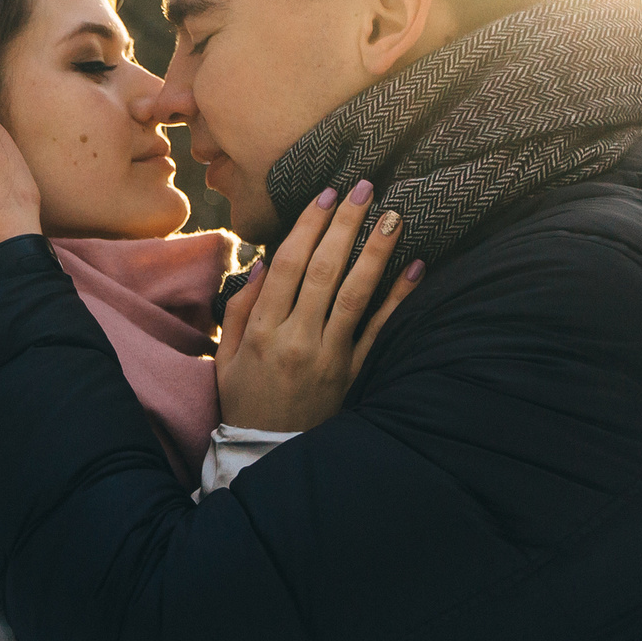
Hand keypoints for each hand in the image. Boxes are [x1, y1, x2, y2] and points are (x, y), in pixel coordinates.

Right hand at [216, 180, 423, 431]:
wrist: (266, 453)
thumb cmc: (243, 399)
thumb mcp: (226, 355)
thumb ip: (240, 308)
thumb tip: (264, 263)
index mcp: (261, 330)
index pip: (287, 265)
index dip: (308, 226)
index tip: (326, 196)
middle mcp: (296, 339)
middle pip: (323, 270)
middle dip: (345, 225)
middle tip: (364, 187)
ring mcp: (328, 357)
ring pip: (355, 294)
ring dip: (376, 252)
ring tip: (394, 215)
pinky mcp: (352, 374)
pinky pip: (379, 331)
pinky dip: (399, 298)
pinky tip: (415, 267)